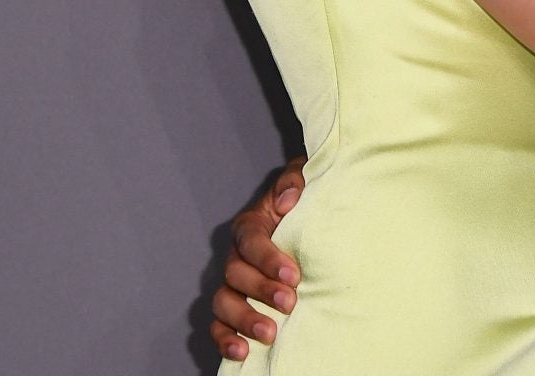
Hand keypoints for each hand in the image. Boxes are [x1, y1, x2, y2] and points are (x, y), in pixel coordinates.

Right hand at [210, 159, 305, 359]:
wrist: (315, 229)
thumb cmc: (308, 207)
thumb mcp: (305, 181)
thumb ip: (294, 181)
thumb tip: (287, 200)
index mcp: (252, 226)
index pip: (250, 241)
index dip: (268, 259)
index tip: (293, 275)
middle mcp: (238, 256)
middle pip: (235, 274)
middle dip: (261, 290)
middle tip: (289, 302)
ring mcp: (234, 286)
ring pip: (223, 302)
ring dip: (243, 319)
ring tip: (269, 332)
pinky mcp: (237, 309)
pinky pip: (220, 326)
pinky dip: (225, 340)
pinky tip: (241, 352)